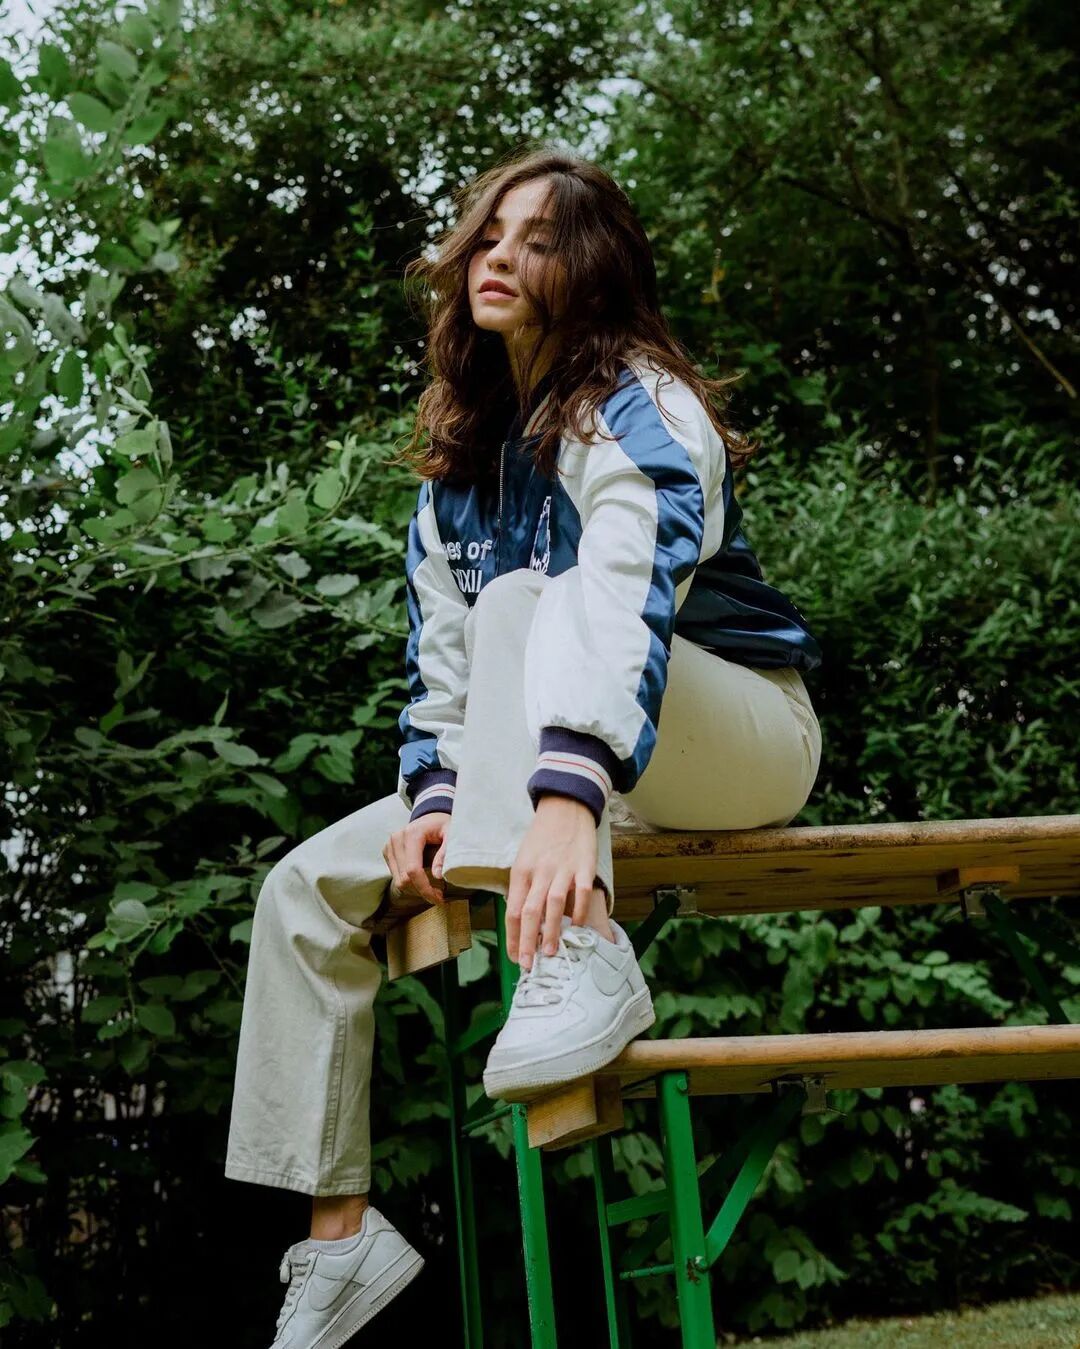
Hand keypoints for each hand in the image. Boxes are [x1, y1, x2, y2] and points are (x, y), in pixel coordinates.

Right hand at [381, 811, 450, 908]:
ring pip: (398, 880)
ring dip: (415, 889)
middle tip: (440, 896)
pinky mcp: (387, 852)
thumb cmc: (443, 825)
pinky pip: (396, 876)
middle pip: (404, 878)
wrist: (431, 817)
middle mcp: (396, 839)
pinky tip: (423, 879)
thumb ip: (446, 852)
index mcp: (412, 834)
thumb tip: (438, 875)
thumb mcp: (452, 834)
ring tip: (433, 888)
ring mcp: (389, 846)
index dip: (425, 888)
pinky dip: (410, 883)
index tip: (439, 899)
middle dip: (422, 891)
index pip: (413, 869)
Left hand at [506, 794, 597, 970]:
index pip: (512, 910)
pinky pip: (581, 893)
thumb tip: (521, 924)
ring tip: (551, 953)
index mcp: (521, 871)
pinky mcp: (583, 865)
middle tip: (529, 965)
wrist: (565, 807)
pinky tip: (579, 926)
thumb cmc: (542, 839)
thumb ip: (523, 889)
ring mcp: (562, 868)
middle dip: (527, 942)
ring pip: (553, 905)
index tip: (515, 958)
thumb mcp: (524, 860)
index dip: (513, 937)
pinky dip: (579, 912)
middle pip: (529, 911)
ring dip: (552, 932)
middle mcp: (539, 871)